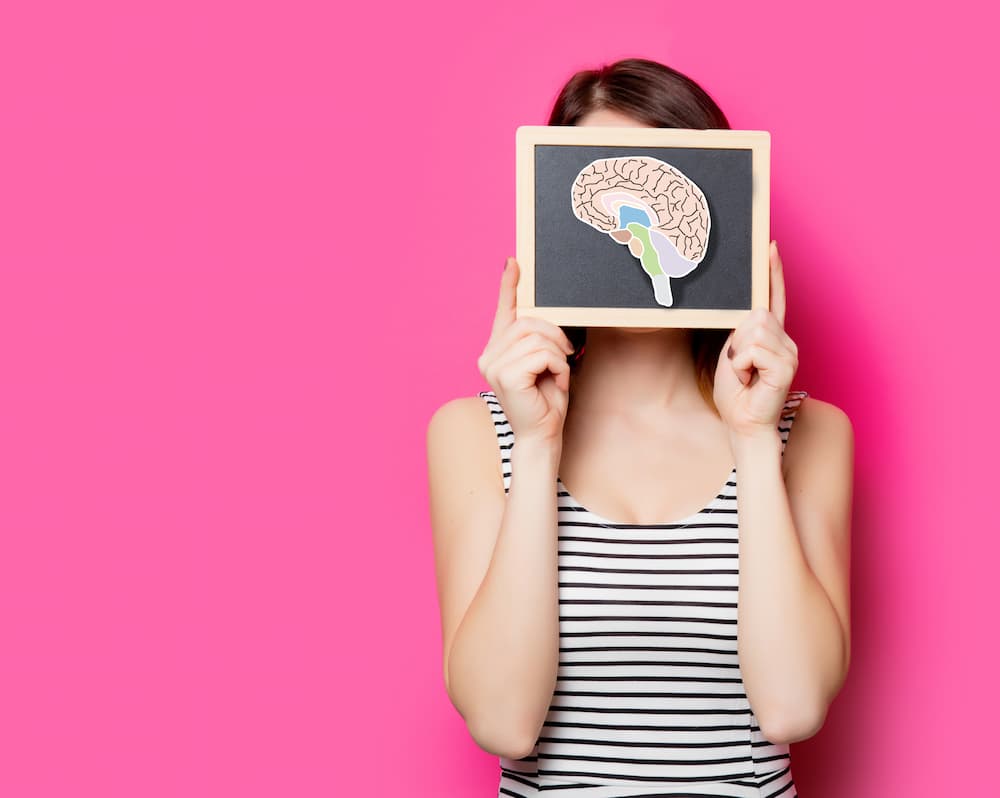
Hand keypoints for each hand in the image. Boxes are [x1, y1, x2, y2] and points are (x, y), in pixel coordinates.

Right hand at [477, 257, 573, 445]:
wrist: (542, 436)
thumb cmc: (545, 401)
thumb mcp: (545, 363)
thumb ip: (539, 340)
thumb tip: (548, 315)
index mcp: (497, 350)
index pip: (503, 311)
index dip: (508, 286)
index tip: (513, 262)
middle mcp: (488, 355)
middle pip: (528, 322)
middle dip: (555, 335)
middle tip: (568, 355)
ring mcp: (493, 365)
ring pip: (538, 337)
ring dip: (559, 354)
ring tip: (559, 373)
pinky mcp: (505, 375)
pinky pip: (542, 354)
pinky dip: (558, 365)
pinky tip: (556, 381)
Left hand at [713, 241, 798, 439]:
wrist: (742, 423)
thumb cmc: (736, 393)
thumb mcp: (731, 354)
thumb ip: (741, 332)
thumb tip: (752, 314)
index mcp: (772, 336)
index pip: (773, 299)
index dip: (772, 273)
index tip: (770, 247)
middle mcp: (785, 340)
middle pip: (756, 315)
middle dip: (738, 341)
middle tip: (740, 366)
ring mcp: (789, 352)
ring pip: (754, 331)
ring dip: (739, 355)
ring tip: (745, 374)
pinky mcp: (786, 366)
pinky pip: (754, 350)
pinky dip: (743, 365)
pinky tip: (750, 379)